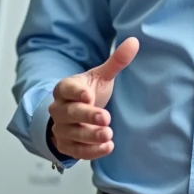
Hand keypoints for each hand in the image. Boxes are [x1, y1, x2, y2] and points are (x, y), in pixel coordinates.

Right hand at [48, 37, 138, 160]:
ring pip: (73, 133)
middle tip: (106, 118)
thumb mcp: (101, 77)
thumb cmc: (89, 92)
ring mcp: (61, 128)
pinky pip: (76, 151)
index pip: (66, 89)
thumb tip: (134, 42)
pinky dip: (90, 151)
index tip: (88, 95)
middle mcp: (59, 109)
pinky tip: (107, 147)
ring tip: (109, 134)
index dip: (76, 92)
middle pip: (70, 113)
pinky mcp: (66, 145)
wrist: (75, 115)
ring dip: (90, 135)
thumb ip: (116, 61)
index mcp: (65, 89)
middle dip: (87, 116)